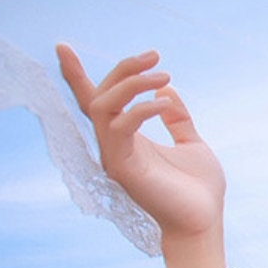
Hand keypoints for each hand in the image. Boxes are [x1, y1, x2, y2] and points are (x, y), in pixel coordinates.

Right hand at [57, 44, 226, 267]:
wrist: (205, 221)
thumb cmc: (199, 188)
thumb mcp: (191, 143)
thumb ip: (177, 118)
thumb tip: (166, 89)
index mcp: (127, 138)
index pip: (94, 102)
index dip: (77, 75)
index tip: (62, 46)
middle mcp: (115, 145)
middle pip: (99, 96)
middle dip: (123, 70)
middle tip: (155, 57)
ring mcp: (115, 156)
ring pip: (103, 107)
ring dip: (132, 84)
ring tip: (164, 76)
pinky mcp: (123, 168)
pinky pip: (120, 127)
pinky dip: (141, 109)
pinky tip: (164, 103)